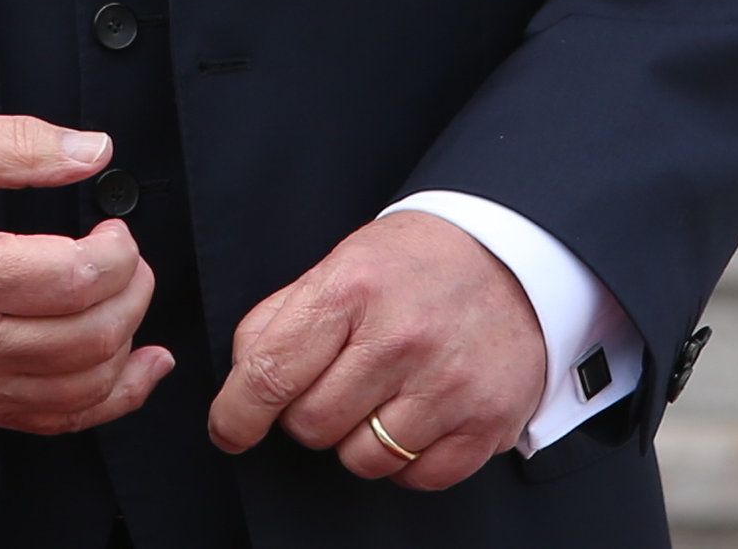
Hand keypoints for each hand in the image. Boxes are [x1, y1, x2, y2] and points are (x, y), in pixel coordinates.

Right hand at [0, 115, 174, 434]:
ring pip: (84, 384)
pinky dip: (114, 397)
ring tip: (126, 297)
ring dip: (127, 339)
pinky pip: (61, 419)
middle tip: (125, 256)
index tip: (113, 228)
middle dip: (132, 289)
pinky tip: (140, 367)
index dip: (118, 250)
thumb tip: (92, 150)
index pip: (75, 276)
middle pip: (91, 334)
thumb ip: (16, 144)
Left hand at [205, 211, 543, 487]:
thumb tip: (242, 378)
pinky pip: (417, 477)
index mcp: (351, 292)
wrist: (510, 258)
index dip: (238, 413)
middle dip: (306, 415)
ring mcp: (448, 386)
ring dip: (356, 440)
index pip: (272, 372)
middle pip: (313, 425)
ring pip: (363, 460)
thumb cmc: (411, 265)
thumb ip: (280, 319)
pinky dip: (405, 460)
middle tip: (331, 384)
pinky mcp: (487, 422)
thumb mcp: (337, 266)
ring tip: (376, 397)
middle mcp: (401, 340)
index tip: (228, 430)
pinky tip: (412, 417)